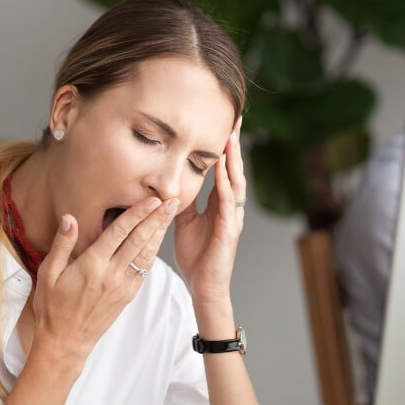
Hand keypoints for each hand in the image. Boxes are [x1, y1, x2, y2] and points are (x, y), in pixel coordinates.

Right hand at [31, 196, 176, 359]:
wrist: (66, 341)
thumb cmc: (53, 306)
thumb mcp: (48, 273)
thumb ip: (62, 244)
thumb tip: (70, 218)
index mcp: (92, 265)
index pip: (120, 233)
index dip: (137, 214)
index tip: (152, 199)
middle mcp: (111, 274)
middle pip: (139, 240)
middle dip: (157, 219)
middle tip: (172, 200)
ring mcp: (123, 286)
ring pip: (146, 254)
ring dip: (160, 232)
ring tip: (170, 214)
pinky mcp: (128, 295)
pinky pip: (144, 269)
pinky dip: (154, 251)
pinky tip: (159, 239)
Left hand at [174, 118, 245, 306]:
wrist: (203, 286)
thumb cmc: (196, 256)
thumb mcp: (183, 221)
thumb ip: (180, 200)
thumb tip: (168, 181)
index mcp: (219, 203)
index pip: (223, 169)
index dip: (224, 146)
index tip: (223, 122)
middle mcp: (230, 207)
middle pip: (234, 169)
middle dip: (234, 144)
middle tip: (235, 118)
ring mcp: (232, 218)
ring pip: (236, 182)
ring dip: (233, 159)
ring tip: (231, 136)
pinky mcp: (229, 230)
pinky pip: (228, 204)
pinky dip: (226, 185)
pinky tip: (223, 170)